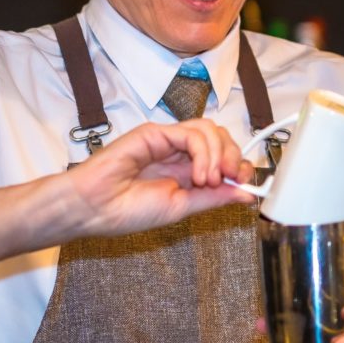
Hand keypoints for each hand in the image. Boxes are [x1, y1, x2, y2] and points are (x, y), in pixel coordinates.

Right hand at [60, 119, 253, 237]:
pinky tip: (199, 173)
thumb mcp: (183, 208)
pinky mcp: (156, 132)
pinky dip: (203, 152)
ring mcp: (167, 141)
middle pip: (221, 139)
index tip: (247, 183)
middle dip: (234, 157)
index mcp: (186, 172)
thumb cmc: (128, 211)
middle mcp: (179, 154)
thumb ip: (214, 198)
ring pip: (209, 130)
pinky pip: (191, 132)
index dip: (240, 166)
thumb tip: (246, 194)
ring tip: (209, 179)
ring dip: (218, 155)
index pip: (223, 157)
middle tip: (230, 178)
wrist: (96, 208)